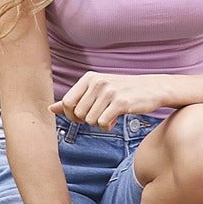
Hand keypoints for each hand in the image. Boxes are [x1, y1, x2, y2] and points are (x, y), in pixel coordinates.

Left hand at [51, 72, 167, 128]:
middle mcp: (98, 82)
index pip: (67, 102)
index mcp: (89, 78)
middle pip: (78, 114)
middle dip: (86, 120)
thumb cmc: (122, 91)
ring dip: (99, 123)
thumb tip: (50, 109)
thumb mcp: (96, 91)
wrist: (152, 88)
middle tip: (99, 116)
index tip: (82, 116)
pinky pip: (103, 123)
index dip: (71, 115)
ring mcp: (109, 91)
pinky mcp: (121, 102)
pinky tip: (116, 119)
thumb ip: (74, 99)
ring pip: (90, 120)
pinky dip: (108, 126)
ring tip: (110, 115)